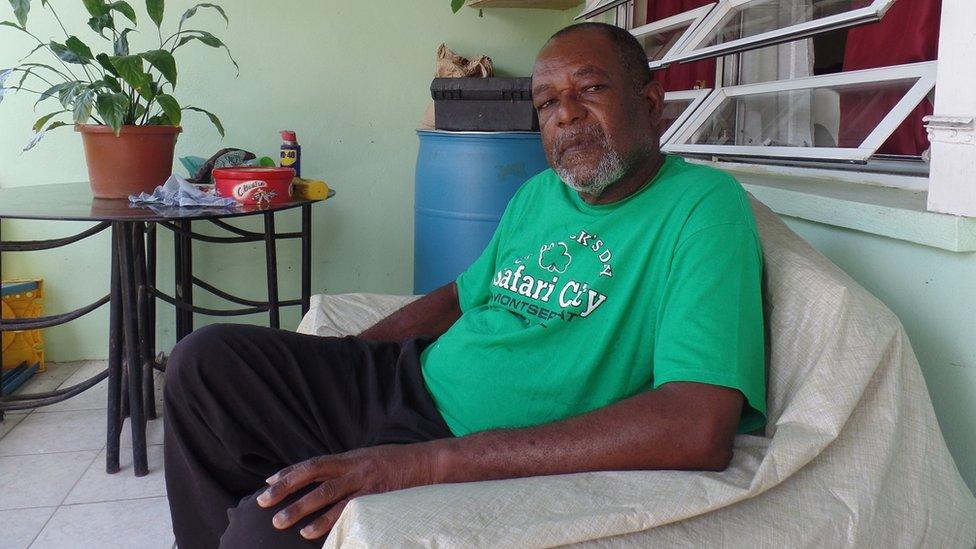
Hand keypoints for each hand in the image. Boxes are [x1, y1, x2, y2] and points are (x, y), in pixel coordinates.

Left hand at [257, 442, 442, 539]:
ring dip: (302, 508)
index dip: (289, 472)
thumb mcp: (368, 460)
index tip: (268, 482)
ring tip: (282, 522)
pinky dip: (329, 522)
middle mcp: (353, 466)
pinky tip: (313, 532)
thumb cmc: (398, 463)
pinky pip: (348, 510)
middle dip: (286, 488)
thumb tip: (324, 480)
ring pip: (326, 494)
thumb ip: (347, 470)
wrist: (428, 462)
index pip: (313, 463)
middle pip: (313, 475)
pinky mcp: (375, 496)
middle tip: (263, 502)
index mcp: (349, 458)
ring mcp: (363, 481)